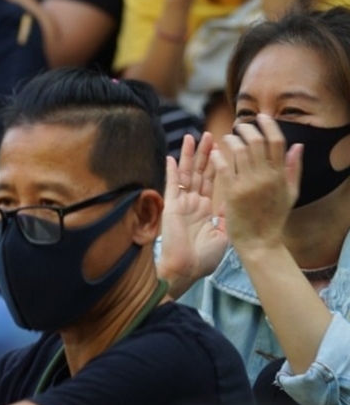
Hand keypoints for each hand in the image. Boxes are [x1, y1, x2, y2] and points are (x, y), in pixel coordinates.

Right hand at [160, 133, 228, 288]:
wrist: (186, 270)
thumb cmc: (203, 259)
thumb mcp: (222, 236)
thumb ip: (226, 216)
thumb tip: (233, 201)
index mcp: (205, 209)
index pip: (212, 180)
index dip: (217, 163)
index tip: (223, 147)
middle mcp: (192, 203)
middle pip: (199, 172)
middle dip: (205, 153)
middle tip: (211, 134)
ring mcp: (181, 204)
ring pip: (186, 174)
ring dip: (190, 156)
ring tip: (194, 137)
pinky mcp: (171, 207)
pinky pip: (171, 185)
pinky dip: (171, 171)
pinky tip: (172, 156)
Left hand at [213, 114, 301, 254]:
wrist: (260, 243)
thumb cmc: (274, 218)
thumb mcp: (291, 193)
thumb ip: (294, 168)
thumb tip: (298, 145)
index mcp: (281, 175)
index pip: (277, 141)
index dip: (269, 125)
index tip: (261, 117)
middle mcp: (267, 177)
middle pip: (257, 142)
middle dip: (247, 129)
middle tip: (240, 125)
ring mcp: (249, 185)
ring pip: (239, 151)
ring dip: (232, 140)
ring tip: (227, 138)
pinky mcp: (233, 194)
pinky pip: (224, 168)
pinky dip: (219, 157)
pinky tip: (215, 152)